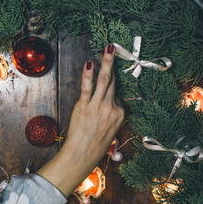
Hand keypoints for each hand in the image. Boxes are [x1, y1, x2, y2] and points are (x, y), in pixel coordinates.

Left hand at [36, 44, 123, 196]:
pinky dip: (88, 75)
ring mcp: (98, 106)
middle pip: (113, 82)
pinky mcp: (84, 107)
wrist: (82, 155)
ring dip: (107, 62)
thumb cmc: (95, 146)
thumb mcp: (110, 131)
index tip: (112, 70)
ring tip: (108, 48)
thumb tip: (108, 105)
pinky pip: (87, 87)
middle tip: (112, 49)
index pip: (117, 94)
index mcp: (120, 114)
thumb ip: (110, 117)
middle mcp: (111, 108)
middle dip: (112, 65)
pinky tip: (89, 63)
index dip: (113, 83)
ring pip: (105, 80)